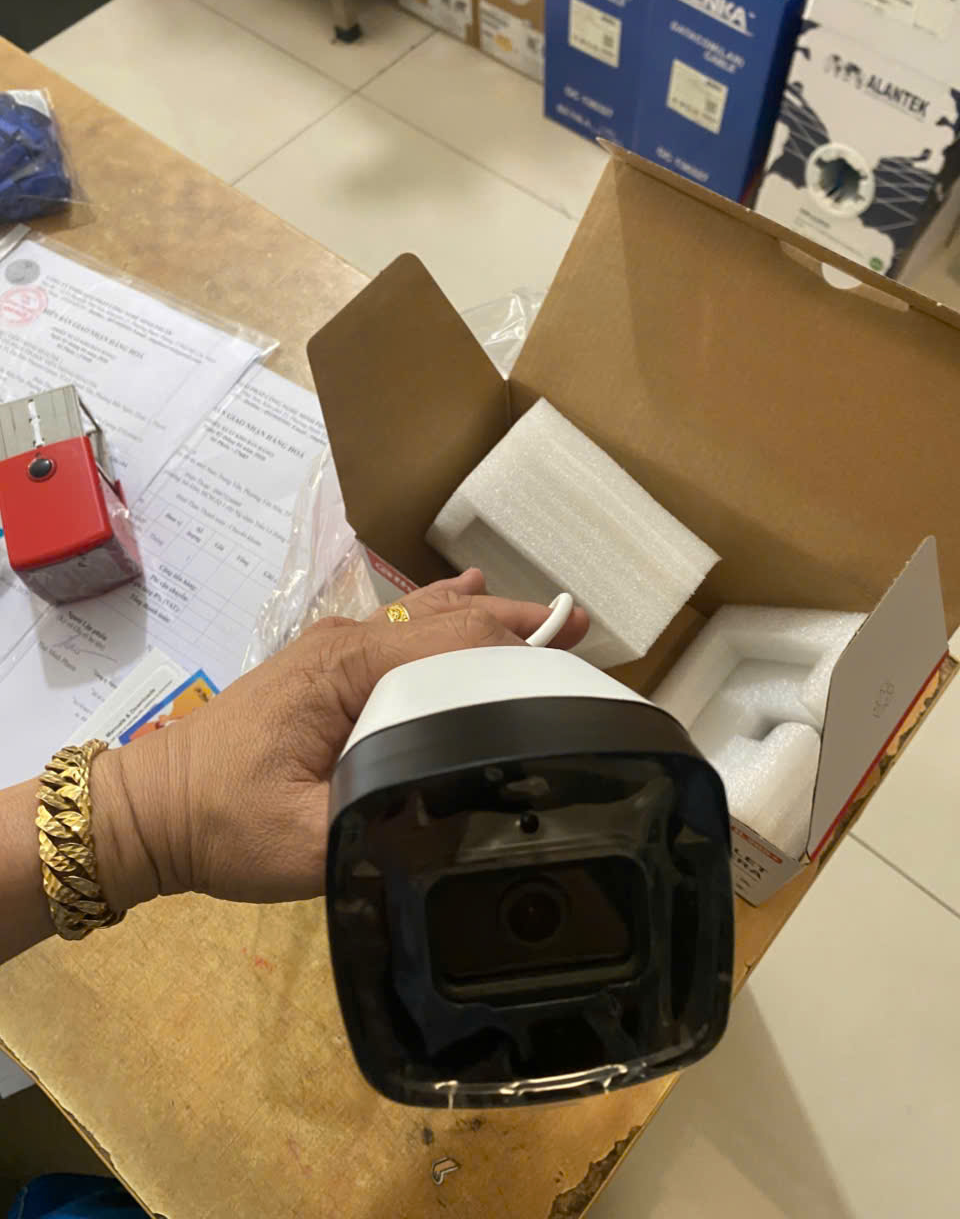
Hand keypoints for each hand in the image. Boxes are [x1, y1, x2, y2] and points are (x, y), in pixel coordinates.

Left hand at [93, 570, 587, 912]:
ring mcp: (334, 649)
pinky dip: (446, 619)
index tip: (577, 670)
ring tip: (550, 621)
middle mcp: (348, 644)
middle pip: (449, 622)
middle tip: (582, 633)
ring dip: (487, 621)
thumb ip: (384, 830)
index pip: (453, 645)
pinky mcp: (325, 667)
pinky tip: (470, 598)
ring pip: (427, 620)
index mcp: (350, 671)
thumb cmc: (224, 824)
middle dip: (517, 627)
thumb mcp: (308, 844)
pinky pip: (400, 630)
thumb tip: (464, 823)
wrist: (150, 810)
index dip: (518, 654)